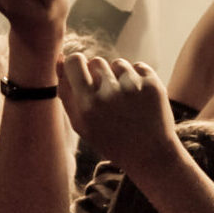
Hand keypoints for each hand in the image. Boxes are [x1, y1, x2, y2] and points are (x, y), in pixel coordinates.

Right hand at [57, 54, 178, 176]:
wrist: (149, 153)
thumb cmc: (110, 138)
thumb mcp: (81, 123)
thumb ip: (66, 91)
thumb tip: (61, 59)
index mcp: (87, 104)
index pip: (75, 61)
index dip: (77, 64)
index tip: (82, 72)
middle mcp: (109, 93)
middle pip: (96, 61)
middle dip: (99, 73)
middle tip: (106, 95)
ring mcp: (133, 87)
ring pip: (118, 63)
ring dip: (118, 76)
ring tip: (124, 99)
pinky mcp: (152, 84)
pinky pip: (138, 66)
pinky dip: (137, 78)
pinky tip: (139, 97)